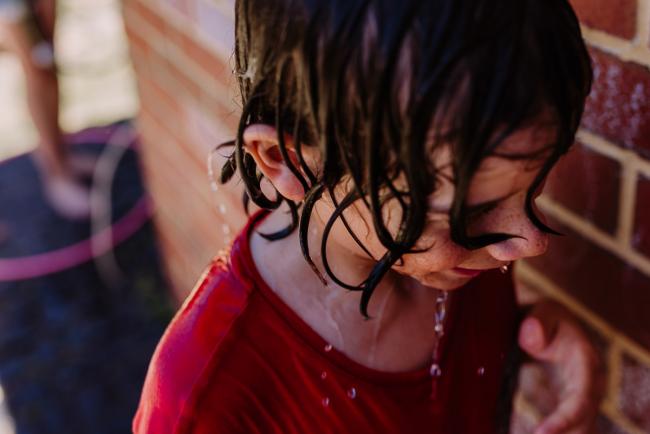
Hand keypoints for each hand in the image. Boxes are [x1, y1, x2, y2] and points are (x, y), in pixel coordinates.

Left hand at [518, 300, 605, 433]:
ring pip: (579, 426)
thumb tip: (533, 342)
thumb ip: (538, 323)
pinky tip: (538, 433)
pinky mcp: (567, 400)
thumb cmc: (545, 315)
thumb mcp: (542, 310)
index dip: (564, 420)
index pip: (581, 400)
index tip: (540, 433)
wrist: (545, 318)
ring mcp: (579, 393)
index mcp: (586, 362)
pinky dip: (556, 432)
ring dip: (563, 433)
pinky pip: (567, 423)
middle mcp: (588, 383)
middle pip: (584, 421)